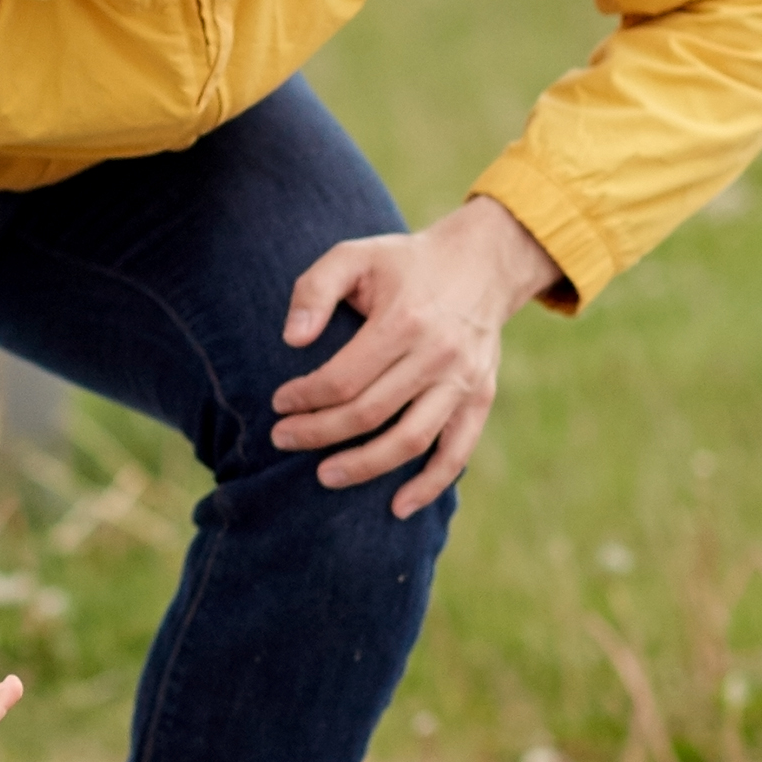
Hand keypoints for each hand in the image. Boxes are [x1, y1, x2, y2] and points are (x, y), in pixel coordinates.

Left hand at [269, 195, 562, 517]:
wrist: (482, 262)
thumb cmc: (404, 263)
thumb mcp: (354, 254)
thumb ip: (314, 289)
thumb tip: (291, 339)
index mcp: (404, 320)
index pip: (343, 378)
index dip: (305, 398)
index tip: (279, 403)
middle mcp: (438, 355)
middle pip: (370, 414)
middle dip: (318, 434)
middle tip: (283, 439)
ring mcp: (463, 381)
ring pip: (410, 441)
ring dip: (364, 467)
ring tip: (324, 476)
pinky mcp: (480, 398)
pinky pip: (457, 453)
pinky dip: (430, 485)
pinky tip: (399, 506)